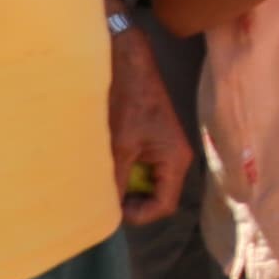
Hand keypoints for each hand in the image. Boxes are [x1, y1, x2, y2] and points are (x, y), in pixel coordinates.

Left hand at [107, 22, 193, 219]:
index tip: (113, 213)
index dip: (139, 215)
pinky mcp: (153, 141)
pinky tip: (106, 165)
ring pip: (148, 183)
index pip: (165, 205)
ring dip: (126, 185)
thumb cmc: (128, 101)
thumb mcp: (120, 145)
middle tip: (104, 198)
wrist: (129, 63)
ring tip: (103, 182)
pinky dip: (125, 170)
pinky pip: (142, 167)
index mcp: (175, 160)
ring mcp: (165, 149)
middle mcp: (176, 158)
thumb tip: (106, 209)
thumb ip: (116, 179)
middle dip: (132, 202)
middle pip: (158, 196)